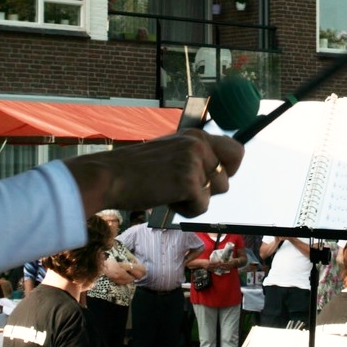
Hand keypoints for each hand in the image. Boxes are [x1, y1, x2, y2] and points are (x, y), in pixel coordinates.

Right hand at [65, 130, 242, 217]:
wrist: (109, 177)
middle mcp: (198, 144)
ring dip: (194, 199)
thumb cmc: (135, 170)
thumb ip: (193, 157)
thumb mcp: (169, 153)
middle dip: (212, 188)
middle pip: (228, 177)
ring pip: (215, 193)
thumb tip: (221, 173)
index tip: (214, 178)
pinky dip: (185, 210)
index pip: (236, 150)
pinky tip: (165, 199)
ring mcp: (194, 161)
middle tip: (186, 189)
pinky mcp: (189, 181)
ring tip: (168, 191)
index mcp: (195, 135)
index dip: (229, 168)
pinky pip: (202, 206)